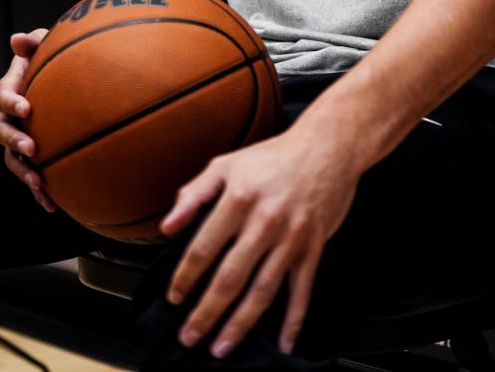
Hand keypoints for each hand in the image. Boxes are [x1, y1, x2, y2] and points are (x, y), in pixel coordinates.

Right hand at [0, 29, 56, 211]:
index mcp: (11, 89)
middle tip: (32, 147)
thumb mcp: (46, 45)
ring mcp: (18, 138)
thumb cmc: (54, 59)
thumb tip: (16, 39)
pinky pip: (31, 175)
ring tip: (40, 181)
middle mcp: (9, 117)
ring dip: (24, 171)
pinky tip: (52, 204)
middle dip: (15, 141)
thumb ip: (34, 42)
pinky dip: (38, 191)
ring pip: (13, 159)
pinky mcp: (32, 156)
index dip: (12, 102)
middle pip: (2, 132)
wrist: (69, 82)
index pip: (4, 96)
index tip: (27, 107)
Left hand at [159, 124, 360, 359]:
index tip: (174, 297)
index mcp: (238, 199)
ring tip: (221, 347)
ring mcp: (291, 237)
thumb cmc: (273, 156)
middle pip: (230, 278)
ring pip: (262, 291)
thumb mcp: (227, 164)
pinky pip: (301, 290)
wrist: (327, 147)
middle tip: (190, 336)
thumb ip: (194, 194)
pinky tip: (283, 343)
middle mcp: (264, 221)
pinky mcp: (314, 246)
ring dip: (240, 324)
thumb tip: (167, 226)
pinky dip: (293, 320)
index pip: (204, 249)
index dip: (185, 278)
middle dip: (206, 313)